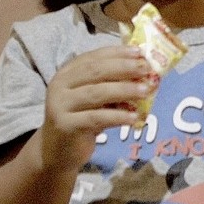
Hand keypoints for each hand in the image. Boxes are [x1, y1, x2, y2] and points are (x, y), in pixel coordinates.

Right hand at [40, 45, 152, 170]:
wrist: (57, 150)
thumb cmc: (80, 119)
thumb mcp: (94, 98)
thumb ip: (111, 84)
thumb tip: (144, 75)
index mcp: (67, 73)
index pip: (93, 57)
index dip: (117, 53)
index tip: (140, 52)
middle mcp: (60, 85)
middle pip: (95, 71)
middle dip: (123, 68)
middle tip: (146, 69)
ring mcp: (60, 105)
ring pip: (96, 93)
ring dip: (124, 90)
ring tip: (145, 91)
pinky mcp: (66, 126)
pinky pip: (96, 118)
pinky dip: (117, 116)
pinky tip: (134, 118)